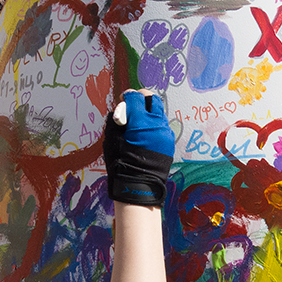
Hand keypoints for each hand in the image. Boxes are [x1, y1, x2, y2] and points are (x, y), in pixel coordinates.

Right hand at [104, 89, 175, 205]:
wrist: (138, 185)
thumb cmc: (121, 163)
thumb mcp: (112, 138)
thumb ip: (118, 120)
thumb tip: (122, 111)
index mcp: (141, 123)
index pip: (136, 98)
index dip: (128, 96)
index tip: (124, 98)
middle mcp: (157, 125)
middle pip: (153, 100)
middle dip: (142, 98)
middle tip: (133, 103)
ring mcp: (165, 133)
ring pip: (159, 112)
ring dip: (148, 111)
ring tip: (138, 120)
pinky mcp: (169, 141)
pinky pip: (162, 125)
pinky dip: (153, 123)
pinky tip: (145, 132)